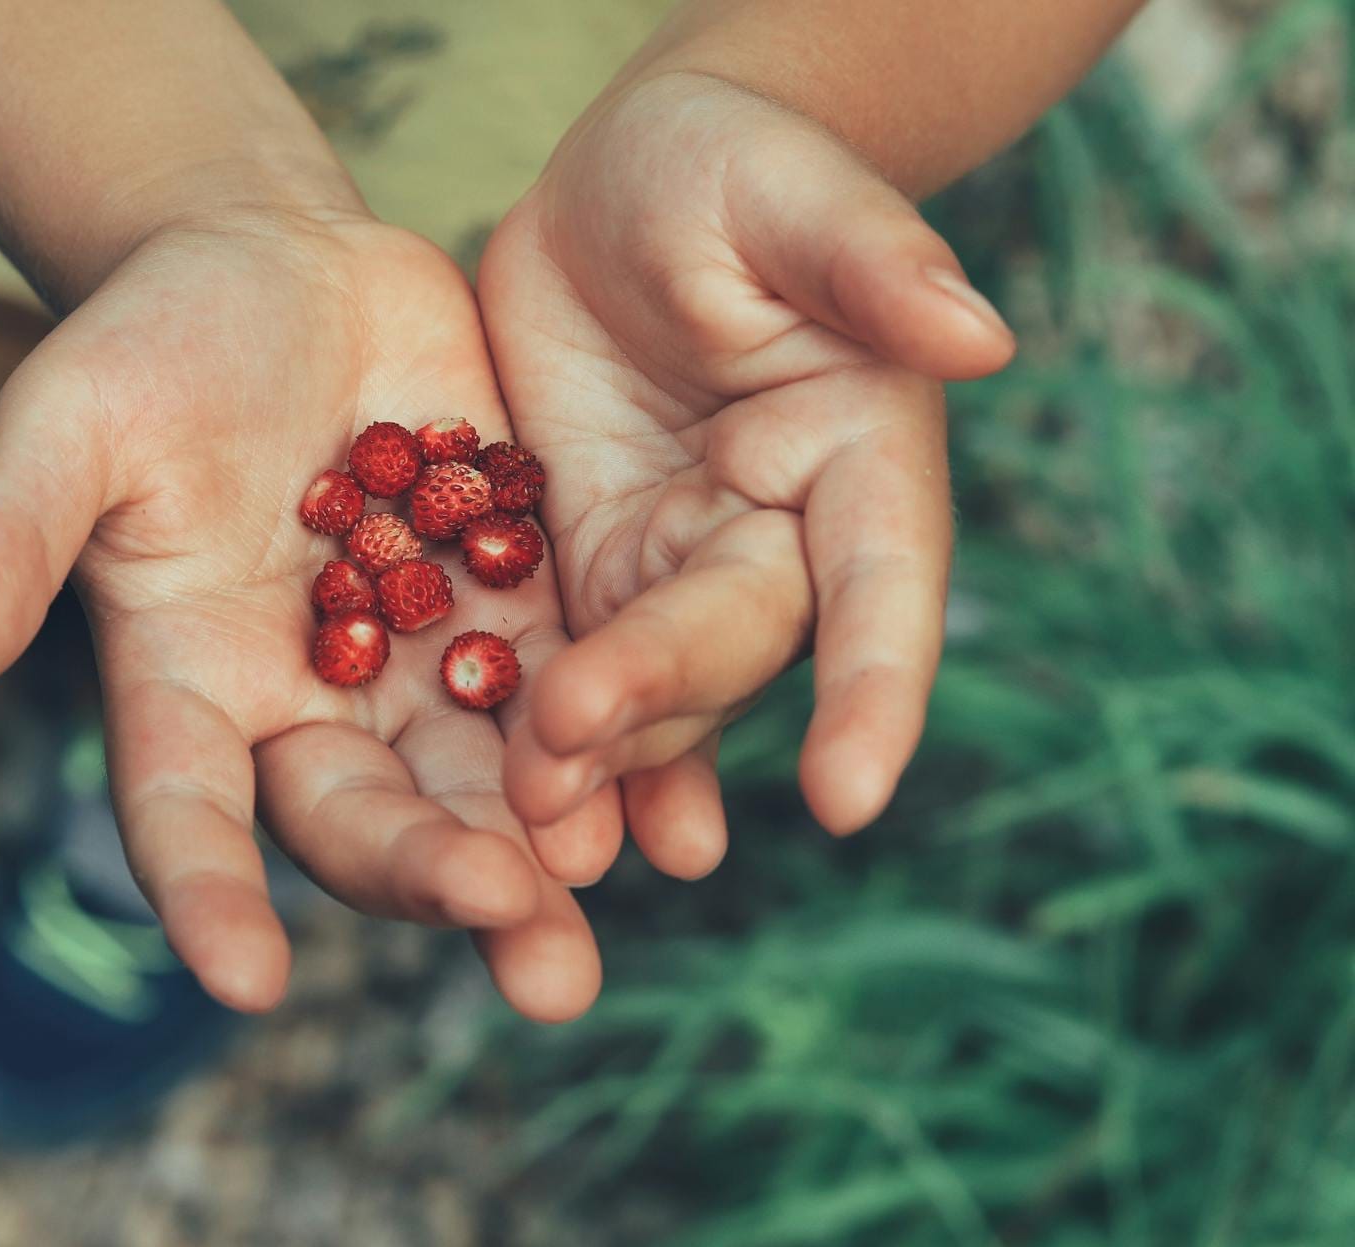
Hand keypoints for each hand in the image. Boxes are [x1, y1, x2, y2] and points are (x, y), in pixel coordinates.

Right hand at [0, 209, 617, 1021]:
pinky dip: (617, 736)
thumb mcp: (69, 422)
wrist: (278, 267)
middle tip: (523, 945)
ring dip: (546, 850)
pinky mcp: (515, 602)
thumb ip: (8, 535)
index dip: (207, 898)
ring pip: (487, 780)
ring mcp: (422, 662)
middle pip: (370, 820)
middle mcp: (310, 704)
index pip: (187, 815)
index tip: (246, 980)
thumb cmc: (147, 344)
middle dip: (440, 881)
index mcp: (192, 686)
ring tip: (599, 911)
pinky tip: (672, 789)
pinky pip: (573, 680)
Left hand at [478, 74, 1014, 883]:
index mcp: (856, 458)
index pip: (880, 584)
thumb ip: (875, 260)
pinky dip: (550, 740)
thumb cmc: (729, 165)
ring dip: (596, 762)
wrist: (622, 188)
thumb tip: (981, 334)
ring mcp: (674, 564)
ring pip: (648, 685)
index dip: (872, 690)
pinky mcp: (585, 570)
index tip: (849, 796)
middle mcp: (778, 538)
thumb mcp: (789, 188)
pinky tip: (513, 816)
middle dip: (654, 707)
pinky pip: (569, 666)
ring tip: (531, 833)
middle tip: (556, 756)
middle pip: (730, 647)